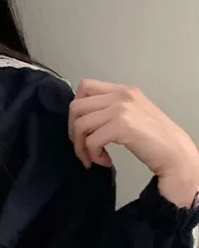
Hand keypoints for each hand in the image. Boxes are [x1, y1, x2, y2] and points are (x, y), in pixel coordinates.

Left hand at [69, 79, 198, 207]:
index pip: (85, 86)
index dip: (76, 110)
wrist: (174, 152)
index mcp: (123, 90)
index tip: (82, 129)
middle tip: (83, 147)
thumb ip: (110, 110)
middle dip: (73, 131)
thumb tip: (81, 119)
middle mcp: (121, 95)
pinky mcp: (121, 126)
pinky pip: (91, 141)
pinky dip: (93, 155)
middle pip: (76, 107)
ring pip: (80, 125)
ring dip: (81, 147)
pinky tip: (104, 161)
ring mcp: (121, 109)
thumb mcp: (132, 114)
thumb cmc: (154, 138)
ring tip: (93, 157)